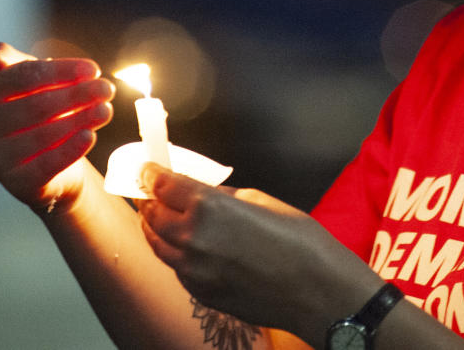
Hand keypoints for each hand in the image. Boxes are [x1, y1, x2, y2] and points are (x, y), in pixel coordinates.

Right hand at [0, 42, 114, 214]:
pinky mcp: (14, 182)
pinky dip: (71, 149)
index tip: (93, 69)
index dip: (60, 71)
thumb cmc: (42, 111)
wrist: (55, 158)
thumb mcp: (34, 81)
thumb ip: (20, 64)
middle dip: (76, 95)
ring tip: (106, 110)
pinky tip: (90, 135)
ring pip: (41, 135)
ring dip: (79, 119)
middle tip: (106, 89)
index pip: (22, 76)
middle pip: (34, 105)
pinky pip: (45, 165)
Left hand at [138, 164, 377, 343]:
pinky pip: (175, 267)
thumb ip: (224, 196)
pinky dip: (173, 252)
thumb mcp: (261, 200)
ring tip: (159, 215)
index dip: (152, 174)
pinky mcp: (199, 293)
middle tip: (151, 191)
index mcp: (208, 208)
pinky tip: (186, 245)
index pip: (163, 185)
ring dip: (155, 227)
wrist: (315, 290)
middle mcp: (192, 239)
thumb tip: (204, 193)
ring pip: (157, 244)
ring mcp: (192, 271)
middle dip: (150, 199)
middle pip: (152, 214)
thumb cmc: (298, 241)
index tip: (148, 170)